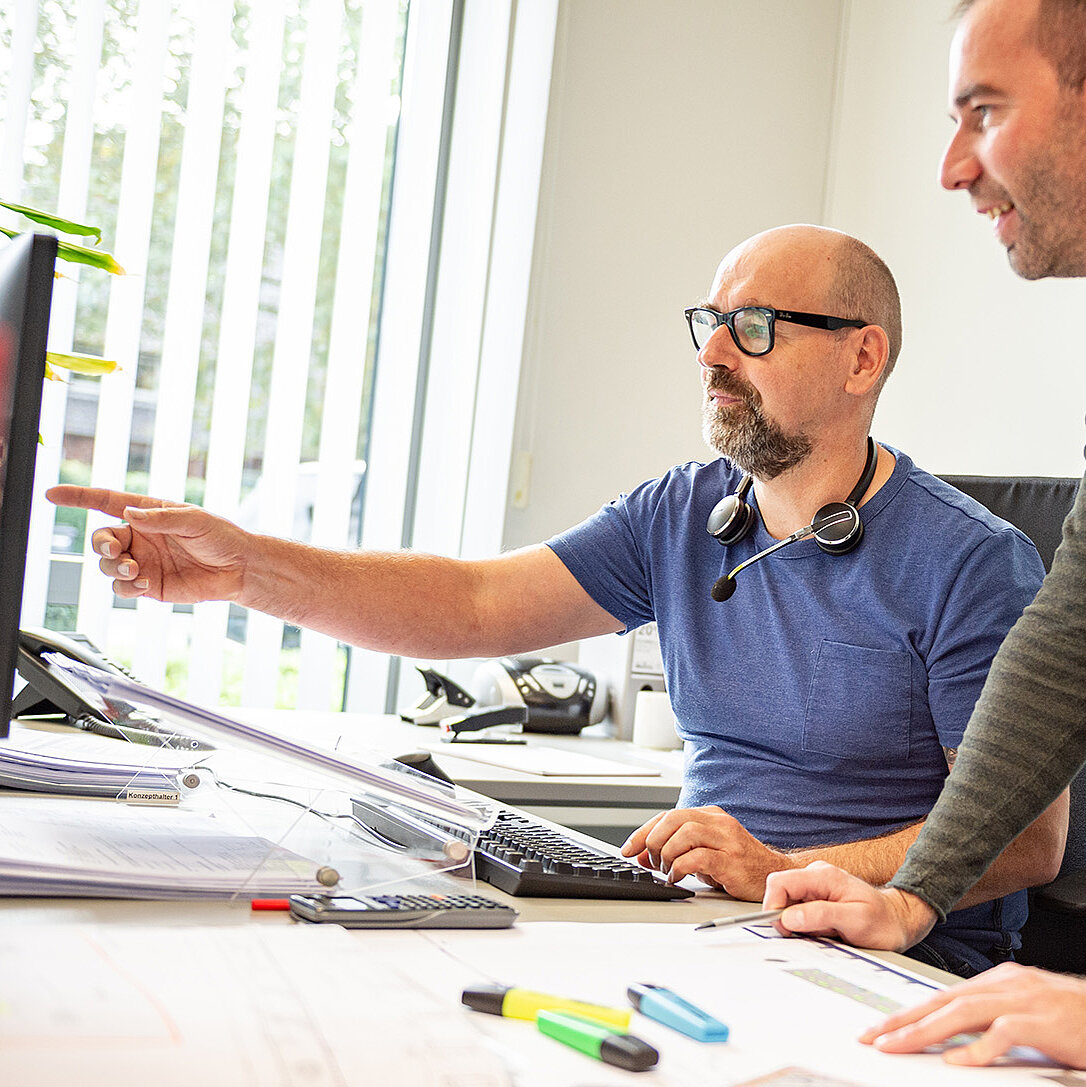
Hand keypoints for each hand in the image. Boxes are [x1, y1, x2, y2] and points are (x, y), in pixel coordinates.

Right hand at [46, 486, 253, 604]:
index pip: (106, 502)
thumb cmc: (221, 537)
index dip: (78, 497)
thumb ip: (160, 518)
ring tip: (134, 570)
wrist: (239, 568)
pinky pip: (122, 588)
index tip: (52, 494)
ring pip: (107, 566)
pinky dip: (125, 586)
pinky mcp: (149, 585)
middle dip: (101, 545)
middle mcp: (140, 537)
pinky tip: (143, 583)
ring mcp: (143, 561)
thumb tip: (129, 514)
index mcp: (148, 514)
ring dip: (113, 568)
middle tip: (115, 551)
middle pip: (101, 539)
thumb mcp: (194, 520)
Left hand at [619, 806, 796, 899]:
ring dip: (667, 854)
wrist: (773, 876)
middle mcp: (719, 823)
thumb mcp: (703, 853)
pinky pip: (698, 857)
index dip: (643, 831)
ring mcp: (727, 840)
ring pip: (685, 833)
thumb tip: (641, 855)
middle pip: (674, 819)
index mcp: (710, 816)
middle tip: (650, 861)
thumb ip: (675, 850)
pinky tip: (677, 878)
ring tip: (666, 870)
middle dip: (653, 840)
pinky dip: (680, 867)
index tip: (628, 849)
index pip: (669, 815)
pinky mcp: (732, 861)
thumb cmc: (737, 865)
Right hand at [762, 861, 936, 950]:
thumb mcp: (856, 921)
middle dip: (789, 919)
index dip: (774, 906)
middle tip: (813, 934)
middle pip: (781, 893)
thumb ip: (821, 915)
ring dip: (800, 924)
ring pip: (788, 905)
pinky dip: (806, 925)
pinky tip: (825, 930)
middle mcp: (815, 875)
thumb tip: (787, 918)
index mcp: (823, 875)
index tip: (784, 930)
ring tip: (826, 932)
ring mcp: (815, 886)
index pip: (779, 882)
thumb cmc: (883, 922)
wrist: (899, 921)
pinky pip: (798, 911)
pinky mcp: (816, 897)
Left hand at [860, 962, 1085, 1067]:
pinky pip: (1005, 1034)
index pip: (941, 997)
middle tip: (874, 1038)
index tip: (880, 1028)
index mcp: (997, 982)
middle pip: (943, 1002)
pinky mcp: (1044, 1022)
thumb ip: (991, 1019)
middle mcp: (1005, 985)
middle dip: (903, 1021)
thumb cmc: (1074, 1019)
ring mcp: (1024, 1001)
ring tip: (897, 1047)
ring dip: (925, 1031)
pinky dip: (978, 1048)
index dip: (907, 1012)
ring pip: (963, 1013)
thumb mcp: (1025, 1013)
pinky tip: (957, 1062)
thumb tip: (953, 1038)